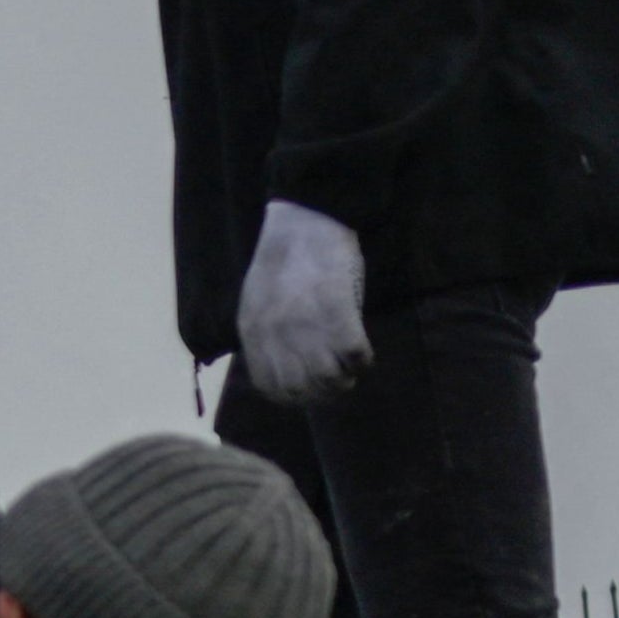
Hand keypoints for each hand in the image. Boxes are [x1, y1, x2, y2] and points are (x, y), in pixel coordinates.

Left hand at [238, 200, 368, 400]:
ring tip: (353, 370)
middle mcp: (276, 333)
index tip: (312, 391)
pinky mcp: (336, 309)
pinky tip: (365, 353)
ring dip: (345, 380)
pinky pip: (353, 353)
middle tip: (339, 382)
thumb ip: (265, 336)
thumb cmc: (285, 260)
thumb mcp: (258, 303)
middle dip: (324, 393)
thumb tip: (281, 367)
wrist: (305, 221)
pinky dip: (363, 360)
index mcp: (253, 333)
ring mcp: (306, 323)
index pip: (270, 387)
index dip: (294, 397)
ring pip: (328, 378)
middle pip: (301, 389)